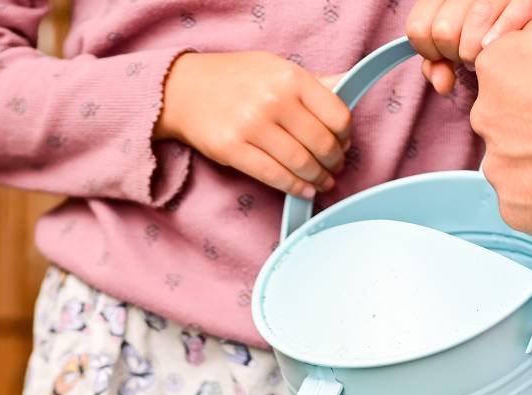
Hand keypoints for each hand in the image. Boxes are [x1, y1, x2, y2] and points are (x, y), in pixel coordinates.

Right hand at [156, 52, 351, 197]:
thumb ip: (313, 82)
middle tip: (334, 168)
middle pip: (322, 144)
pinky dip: (295, 187)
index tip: (343, 143)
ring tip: (322, 182)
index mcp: (291, 77)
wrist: (182, 89)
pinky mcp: (233, 149)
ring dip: (317, 179)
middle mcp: (273, 100)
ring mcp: (251, 126)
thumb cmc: (234, 78)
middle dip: (334, 162)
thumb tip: (348, 87)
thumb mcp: (276, 68)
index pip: (337, 115)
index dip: (345, 136)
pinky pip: (274, 176)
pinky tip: (303, 190)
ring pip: (300, 164)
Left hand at [406, 0, 531, 93]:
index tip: (444, 53)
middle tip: (470, 53)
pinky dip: (500, 43)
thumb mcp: (455, 44)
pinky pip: (505, 28)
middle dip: (455, 53)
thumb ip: (438, 64)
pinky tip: (501, 45)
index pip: (417, 28)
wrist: (530, 13)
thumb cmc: (487, 31)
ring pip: (472, 35)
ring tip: (486, 51)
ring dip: (478, 54)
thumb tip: (442, 85)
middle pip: (443, 32)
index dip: (429, 50)